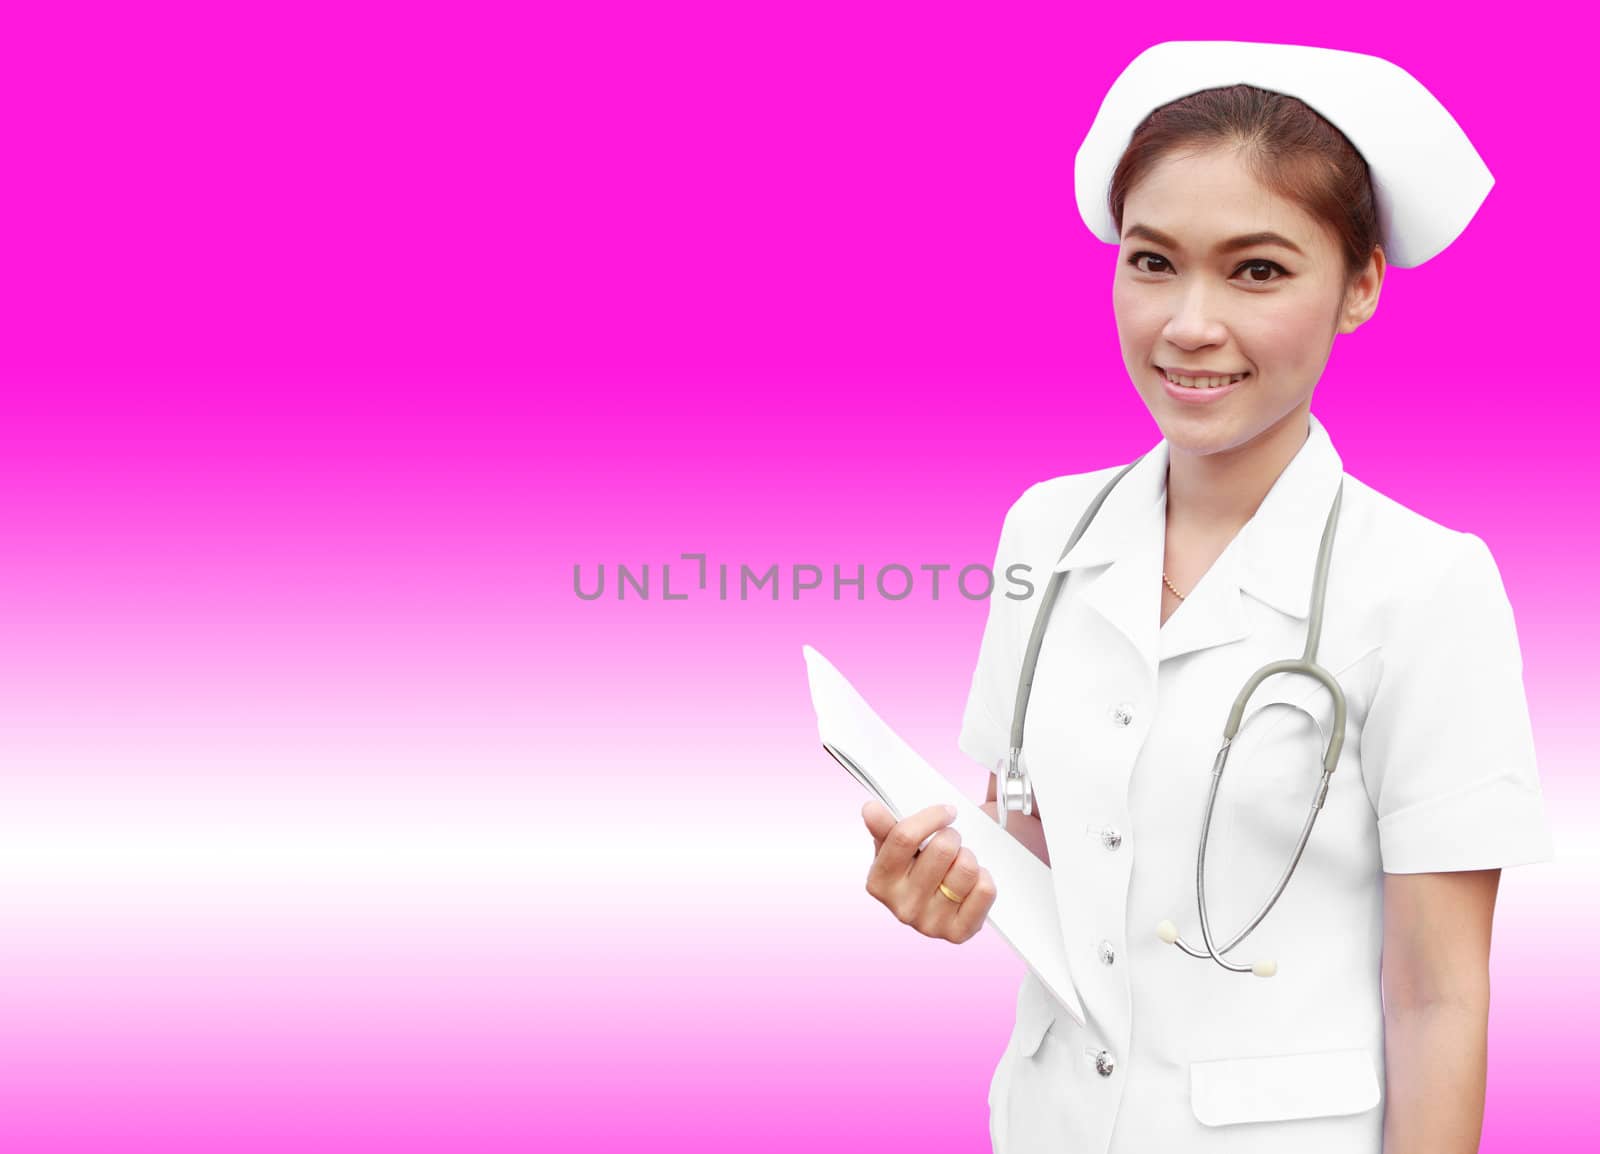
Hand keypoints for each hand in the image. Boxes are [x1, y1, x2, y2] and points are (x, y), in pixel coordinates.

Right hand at [861, 800, 995, 943]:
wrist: (938, 901)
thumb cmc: (915, 867)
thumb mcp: (895, 846)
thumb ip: (884, 826)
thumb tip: (871, 808)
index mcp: (879, 883)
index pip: (904, 837)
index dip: (931, 817)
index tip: (947, 811)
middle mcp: (902, 907)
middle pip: (941, 849)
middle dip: (952, 837)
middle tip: (950, 841)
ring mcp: (930, 924)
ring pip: (966, 868)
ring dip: (968, 857)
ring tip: (959, 862)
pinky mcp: (958, 933)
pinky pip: (985, 890)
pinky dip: (983, 877)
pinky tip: (971, 882)